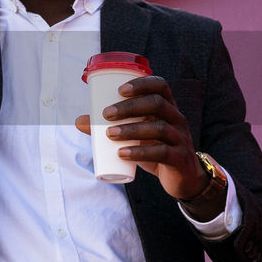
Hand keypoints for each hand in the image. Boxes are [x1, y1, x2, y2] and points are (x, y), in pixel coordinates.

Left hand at [75, 76, 208, 199]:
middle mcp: (177, 119)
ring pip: (158, 128)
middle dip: (130, 106)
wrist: (182, 178)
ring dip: (131, 129)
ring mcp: (180, 138)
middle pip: (157, 104)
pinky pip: (162, 152)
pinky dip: (140, 153)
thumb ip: (110, 127)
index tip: (120, 89)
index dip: (141, 84)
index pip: (160, 86)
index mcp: (167, 107)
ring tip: (109, 134)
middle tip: (106, 114)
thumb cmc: (155, 149)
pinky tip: (122, 153)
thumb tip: (79, 121)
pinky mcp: (179, 159)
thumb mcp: (136, 136)